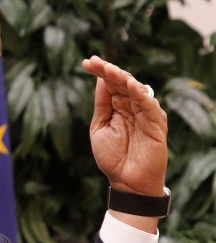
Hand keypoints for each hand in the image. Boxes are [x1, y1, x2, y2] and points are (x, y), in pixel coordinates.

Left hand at [82, 56, 167, 197]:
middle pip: (121, 82)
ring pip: (135, 89)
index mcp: (118, 107)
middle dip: (108, 70)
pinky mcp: (156, 122)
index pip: (109, 84)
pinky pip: (149, 104)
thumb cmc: (113, 157)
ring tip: (109, 69)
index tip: (86, 62)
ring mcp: (145, 113)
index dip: (99, 72)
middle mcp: (132, 106)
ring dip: (122, 78)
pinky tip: (130, 85)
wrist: (126, 181)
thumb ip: (102, 105)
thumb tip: (101, 81)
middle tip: (95, 61)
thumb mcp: (100, 127)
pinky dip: (140, 94)